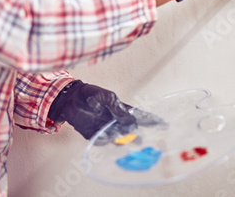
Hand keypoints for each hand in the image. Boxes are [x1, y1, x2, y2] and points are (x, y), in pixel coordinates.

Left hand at [48, 81, 166, 141]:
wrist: (70, 98)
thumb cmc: (90, 94)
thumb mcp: (106, 96)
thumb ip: (118, 107)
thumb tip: (130, 120)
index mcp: (121, 110)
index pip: (139, 116)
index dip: (151, 120)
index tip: (164, 124)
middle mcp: (115, 121)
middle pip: (130, 131)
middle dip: (137, 136)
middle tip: (141, 141)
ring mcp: (105, 129)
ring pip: (118, 138)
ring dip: (122, 139)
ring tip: (124, 139)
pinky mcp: (94, 135)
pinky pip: (102, 141)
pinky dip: (105, 140)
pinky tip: (106, 137)